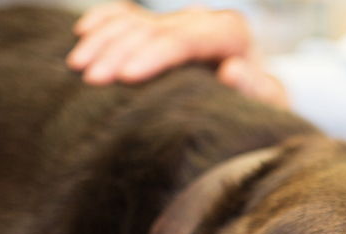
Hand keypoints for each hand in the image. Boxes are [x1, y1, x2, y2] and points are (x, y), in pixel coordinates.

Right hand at [68, 1, 288, 108]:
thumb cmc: (259, 106)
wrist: (256, 96)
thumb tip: (232, 70)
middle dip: (119, 51)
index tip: (127, 77)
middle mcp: (202, 20)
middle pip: (153, 29)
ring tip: (77, 66)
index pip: (185, 38)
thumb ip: (255, 88)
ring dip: (104, 40)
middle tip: (91, 80)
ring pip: (134, 20)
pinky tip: (82, 33)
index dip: (154, 55)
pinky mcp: (160, 27)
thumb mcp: (267, 102)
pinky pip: (126, 15)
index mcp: (230, 33)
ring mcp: (178, 21)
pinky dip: (104, 21)